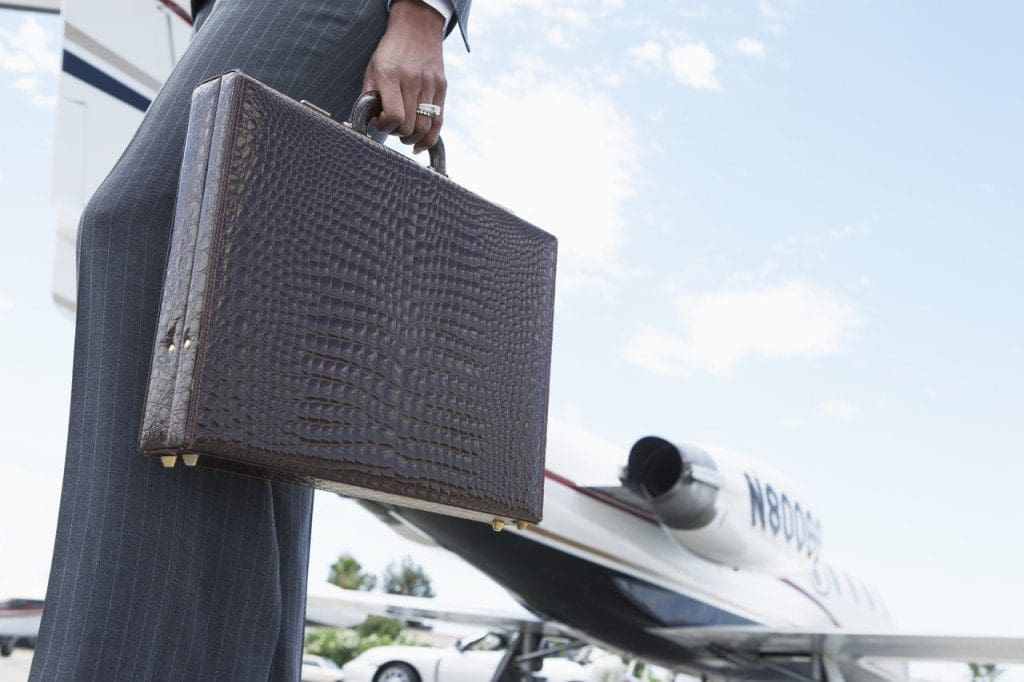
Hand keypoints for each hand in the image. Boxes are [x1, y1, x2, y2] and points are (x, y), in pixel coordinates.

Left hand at [362, 0, 446, 153]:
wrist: (417, 28)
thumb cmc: (390, 52)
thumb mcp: (372, 69)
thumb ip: (368, 96)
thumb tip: (367, 122)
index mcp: (390, 75)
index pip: (394, 116)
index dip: (385, 126)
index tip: (380, 122)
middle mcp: (412, 81)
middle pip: (409, 126)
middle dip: (398, 133)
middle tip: (392, 127)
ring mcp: (430, 85)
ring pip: (424, 128)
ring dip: (412, 139)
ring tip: (405, 136)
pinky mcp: (442, 88)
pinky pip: (438, 122)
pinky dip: (429, 139)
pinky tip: (419, 144)